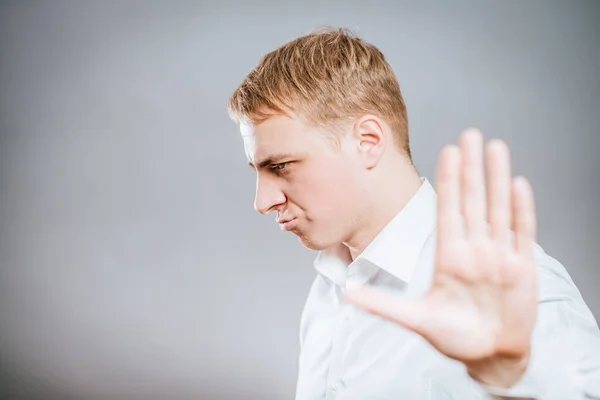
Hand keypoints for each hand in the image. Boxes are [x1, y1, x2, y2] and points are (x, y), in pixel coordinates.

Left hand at [344, 129, 537, 387]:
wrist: (489, 354)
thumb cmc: (453, 336)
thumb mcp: (415, 319)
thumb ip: (383, 304)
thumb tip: (347, 294)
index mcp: (448, 256)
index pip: (447, 209)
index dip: (447, 181)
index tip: (445, 152)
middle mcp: (473, 249)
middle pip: (472, 200)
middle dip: (471, 168)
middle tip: (470, 134)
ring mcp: (498, 256)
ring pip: (497, 209)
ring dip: (497, 178)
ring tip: (496, 147)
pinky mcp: (522, 267)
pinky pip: (521, 233)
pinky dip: (521, 210)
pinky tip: (518, 184)